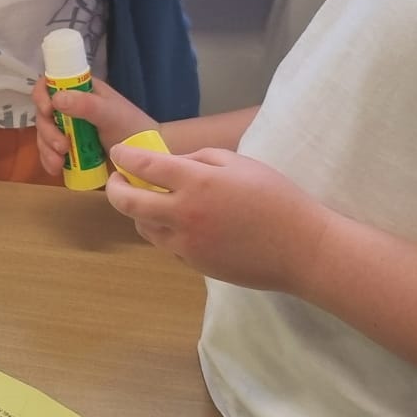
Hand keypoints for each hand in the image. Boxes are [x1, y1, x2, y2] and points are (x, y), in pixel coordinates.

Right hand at [32, 77, 155, 176]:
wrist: (146, 156)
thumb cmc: (132, 127)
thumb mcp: (111, 113)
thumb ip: (87, 105)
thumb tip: (56, 99)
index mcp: (80, 91)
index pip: (50, 85)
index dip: (42, 95)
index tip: (48, 111)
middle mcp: (70, 108)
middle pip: (43, 114)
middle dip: (47, 132)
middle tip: (62, 147)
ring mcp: (68, 130)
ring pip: (44, 135)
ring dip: (46, 149)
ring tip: (60, 163)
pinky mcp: (69, 150)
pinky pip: (49, 152)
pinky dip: (49, 161)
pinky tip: (56, 170)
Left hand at [102, 144, 335, 293]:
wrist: (301, 248)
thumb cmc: (276, 198)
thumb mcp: (239, 163)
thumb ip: (199, 159)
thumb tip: (172, 163)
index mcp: (195, 182)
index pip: (144, 166)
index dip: (125, 156)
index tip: (120, 152)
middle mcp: (183, 214)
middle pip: (127, 203)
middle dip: (115, 188)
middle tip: (118, 179)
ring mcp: (186, 244)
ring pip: (143, 228)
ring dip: (138, 212)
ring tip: (150, 200)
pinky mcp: (195, 264)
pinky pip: (167, 245)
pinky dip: (163, 231)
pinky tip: (179, 222)